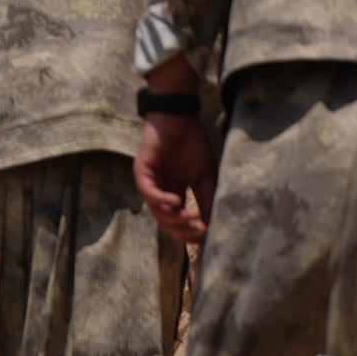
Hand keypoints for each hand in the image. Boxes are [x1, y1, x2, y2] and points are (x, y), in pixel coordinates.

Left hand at [134, 109, 217, 244]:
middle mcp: (161, 192)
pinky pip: (148, 192)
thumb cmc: (193, 145)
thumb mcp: (206, 177)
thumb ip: (207, 200)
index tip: (208, 236)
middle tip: (200, 230)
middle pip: (167, 223)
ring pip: (157, 211)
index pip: (179, 223)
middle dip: (183, 230)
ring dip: (174, 218)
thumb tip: (214, 226)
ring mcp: (150, 183)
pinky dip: (162, 200)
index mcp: (175, 195)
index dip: (192, 233)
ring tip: (192, 216)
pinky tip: (177, 201)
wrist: (179, 119)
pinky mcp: (142, 172)